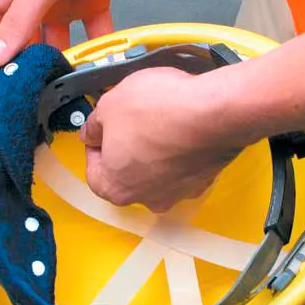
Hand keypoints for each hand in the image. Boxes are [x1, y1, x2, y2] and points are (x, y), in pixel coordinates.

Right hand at [0, 0, 139, 73]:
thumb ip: (19, 20)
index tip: (5, 76)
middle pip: (17, 44)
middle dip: (26, 65)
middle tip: (39, 83)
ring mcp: (58, 3)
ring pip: (54, 44)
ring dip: (62, 62)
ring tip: (69, 76)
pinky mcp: (86, 4)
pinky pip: (89, 34)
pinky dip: (96, 49)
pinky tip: (98, 60)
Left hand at [80, 66, 250, 212]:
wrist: (212, 112)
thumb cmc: (159, 111)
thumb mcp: (108, 106)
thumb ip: (93, 125)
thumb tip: (92, 131)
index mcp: (115, 187)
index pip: (94, 171)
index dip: (96, 145)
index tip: (102, 129)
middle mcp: (146, 198)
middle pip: (127, 174)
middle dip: (125, 147)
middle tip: (129, 121)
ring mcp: (177, 192)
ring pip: (156, 171)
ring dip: (153, 149)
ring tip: (157, 120)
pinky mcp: (202, 180)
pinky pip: (182, 166)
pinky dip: (178, 150)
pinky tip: (179, 127)